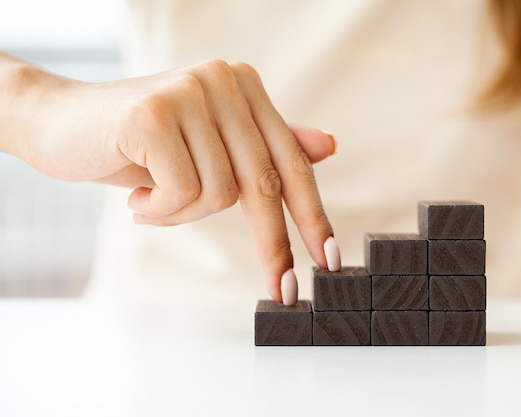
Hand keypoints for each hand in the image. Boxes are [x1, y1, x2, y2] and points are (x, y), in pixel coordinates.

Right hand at [0, 56, 338, 302]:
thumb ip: (264, 148)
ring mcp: (189, 93)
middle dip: (273, 244)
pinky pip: (182, 192)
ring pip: (220, 193)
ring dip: (185, 214)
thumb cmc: (140, 143)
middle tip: (281, 289)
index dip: (311, 214)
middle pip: (263, 181)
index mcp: (243, 87)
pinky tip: (138, 195)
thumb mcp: (208, 149)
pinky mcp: (154, 115)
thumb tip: (329, 145)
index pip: (290, 161)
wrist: (59, 124)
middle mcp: (223, 81)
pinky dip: (160, 210)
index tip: (326, 259)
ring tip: (154, 199)